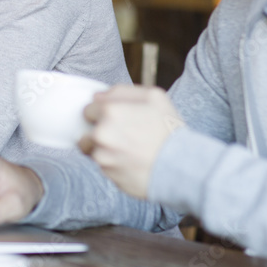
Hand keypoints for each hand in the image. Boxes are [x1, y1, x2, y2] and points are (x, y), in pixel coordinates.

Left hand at [78, 85, 184, 199]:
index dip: (102, 113)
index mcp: (109, 111)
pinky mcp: (108, 174)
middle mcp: (101, 134)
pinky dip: (113, 164)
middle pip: (86, 132)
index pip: (88, 110)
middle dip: (99, 132)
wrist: (180, 166)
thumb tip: (98, 96)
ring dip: (103, 149)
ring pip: (92, 151)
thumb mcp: (154, 96)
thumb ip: (122, 91)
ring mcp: (103, 157)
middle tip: (122, 135)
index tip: (116, 119)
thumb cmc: (168, 129)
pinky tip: (131, 161)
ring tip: (125, 149)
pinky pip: (104, 166)